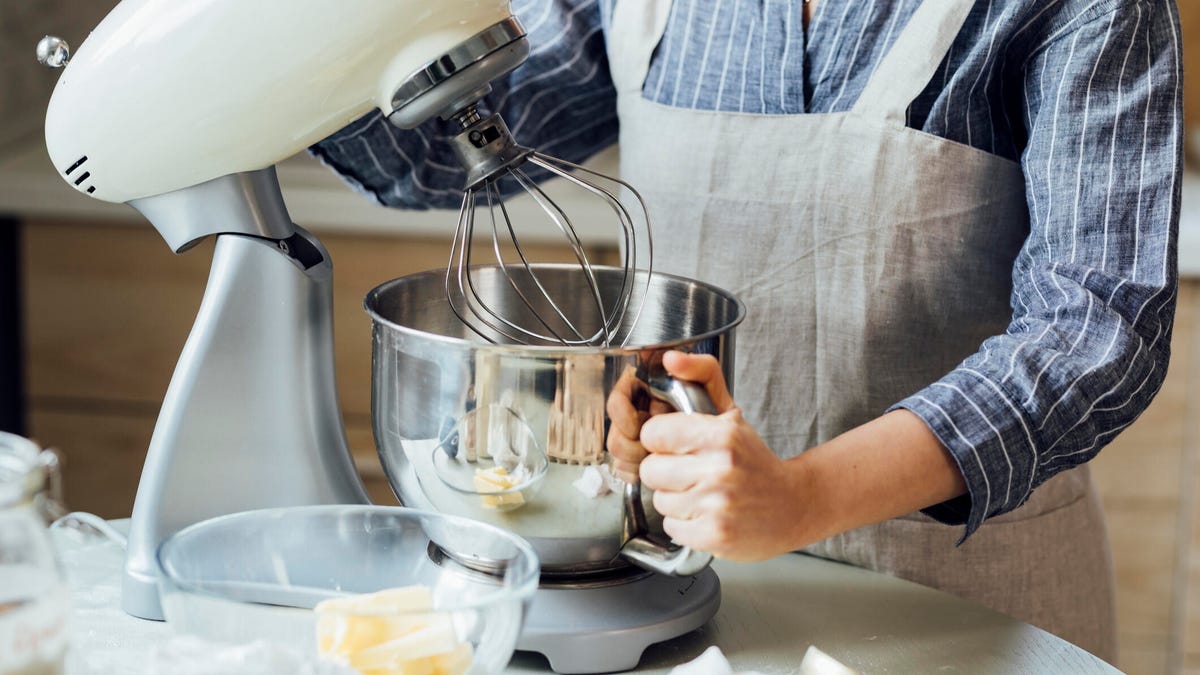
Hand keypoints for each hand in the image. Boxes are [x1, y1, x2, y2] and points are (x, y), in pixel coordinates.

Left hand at [606, 351, 807, 561]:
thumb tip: (670, 358)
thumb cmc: (755, 461)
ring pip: (660, 501)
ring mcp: (717, 504)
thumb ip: (701, 376)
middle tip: (692, 474)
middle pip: (650, 470)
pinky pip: (672, 528)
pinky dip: (686, 525)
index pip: (652, 433)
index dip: (661, 442)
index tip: (677, 447)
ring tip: (704, 496)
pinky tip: (708, 515)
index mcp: (721, 434)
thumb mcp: (730, 414)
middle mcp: (719, 468)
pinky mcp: (715, 535)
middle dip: (666, 473)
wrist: (794, 505)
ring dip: (677, 501)